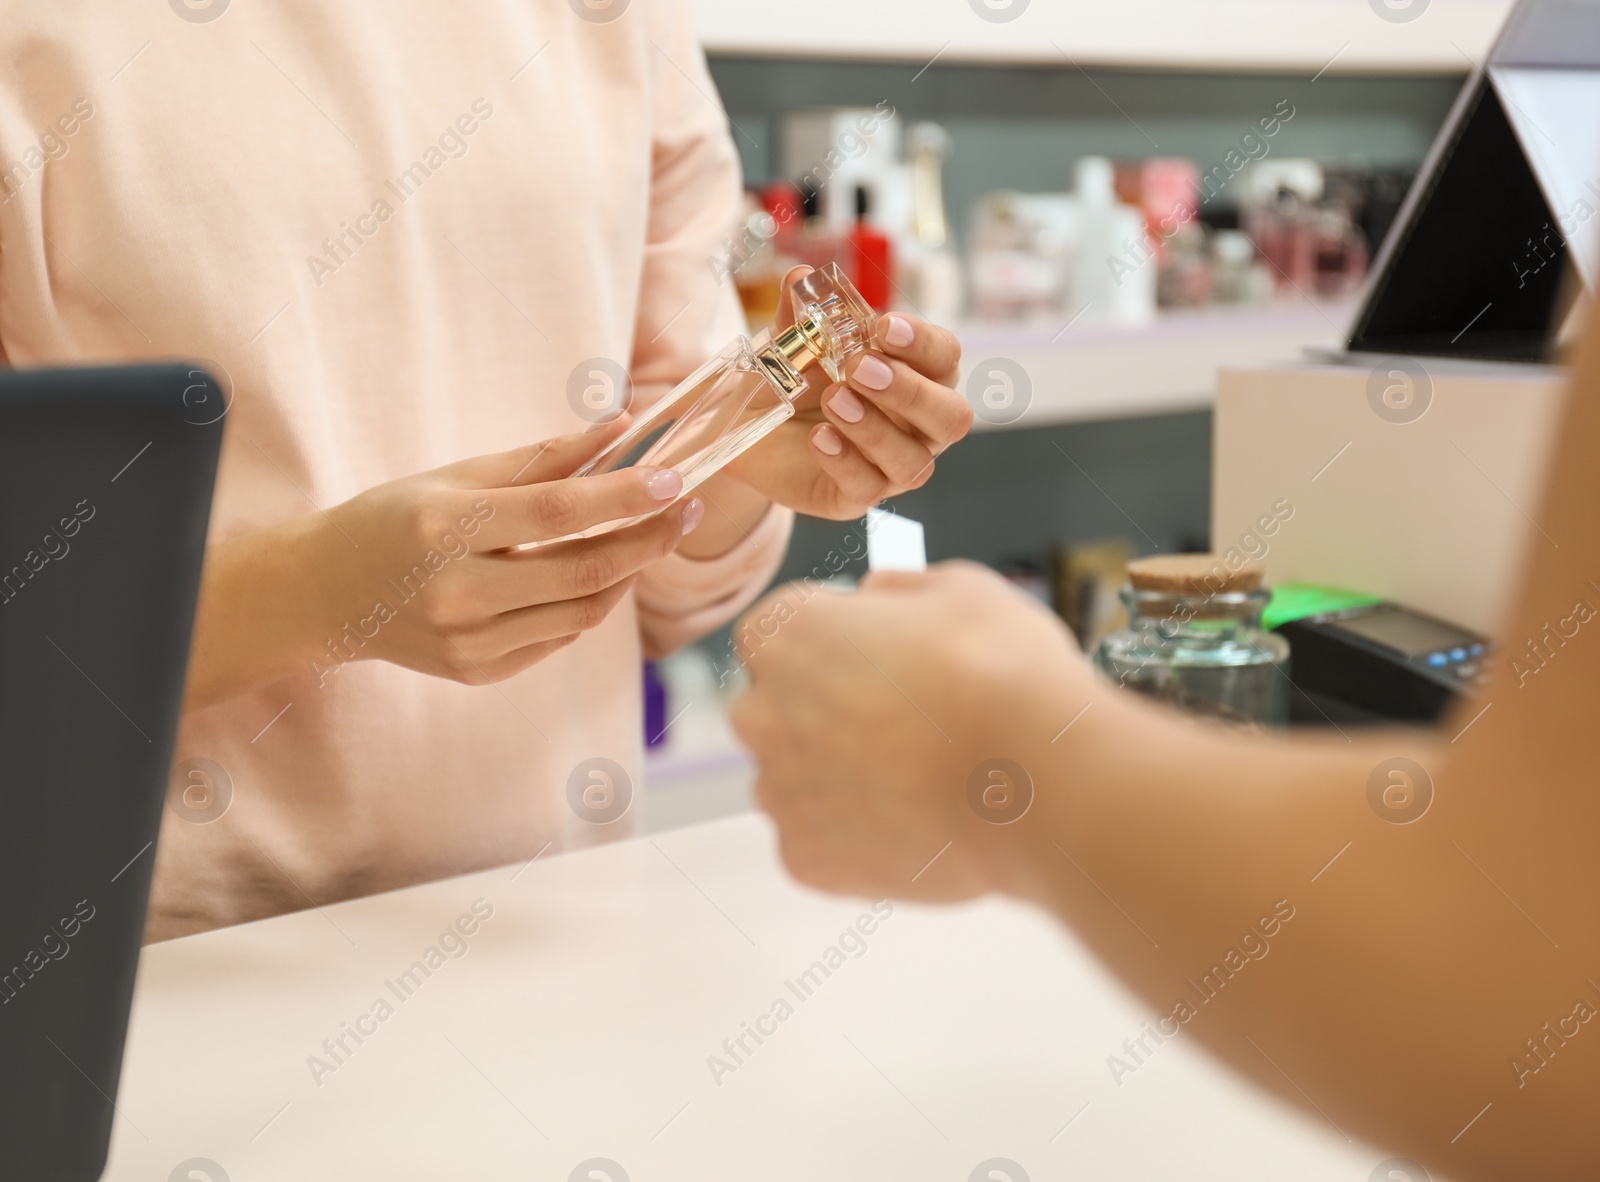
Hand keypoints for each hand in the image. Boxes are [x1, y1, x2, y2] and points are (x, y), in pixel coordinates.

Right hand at [186, 421, 702, 705]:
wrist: (321, 596)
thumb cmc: (391, 520)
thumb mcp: (456, 477)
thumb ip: (542, 459)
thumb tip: (621, 429)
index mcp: (446, 528)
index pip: (559, 513)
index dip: (625, 498)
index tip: (676, 480)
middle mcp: (457, 592)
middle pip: (584, 571)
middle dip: (648, 540)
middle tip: (687, 511)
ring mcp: (467, 642)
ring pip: (582, 611)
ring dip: (626, 573)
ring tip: (647, 538)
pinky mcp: (477, 672)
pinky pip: (558, 637)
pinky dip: (587, 603)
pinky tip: (596, 574)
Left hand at [723, 266, 972, 520]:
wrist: (751, 428)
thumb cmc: (794, 379)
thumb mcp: (794, 343)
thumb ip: (802, 315)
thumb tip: (800, 279)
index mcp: (918, 376)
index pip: (945, 358)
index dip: (923, 343)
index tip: (884, 325)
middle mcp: (918, 426)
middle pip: (951, 417)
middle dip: (909, 390)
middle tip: (859, 366)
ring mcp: (892, 466)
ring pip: (913, 461)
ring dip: (875, 428)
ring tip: (836, 401)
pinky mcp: (857, 497)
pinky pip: (867, 488)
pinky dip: (845, 461)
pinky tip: (820, 439)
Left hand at [729, 562, 1087, 900]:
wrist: (1036, 782)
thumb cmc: (1002, 675)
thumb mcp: (959, 589)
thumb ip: (897, 588)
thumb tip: (872, 595)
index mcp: (784, 633)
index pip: (775, 632)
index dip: (830, 644)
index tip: (875, 659)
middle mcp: (762, 712)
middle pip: (777, 709)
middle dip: (824, 714)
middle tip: (902, 724)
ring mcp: (779, 792)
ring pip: (798, 780)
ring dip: (841, 777)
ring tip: (919, 779)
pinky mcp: (804, 859)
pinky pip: (821, 842)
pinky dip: (858, 836)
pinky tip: (916, 822)